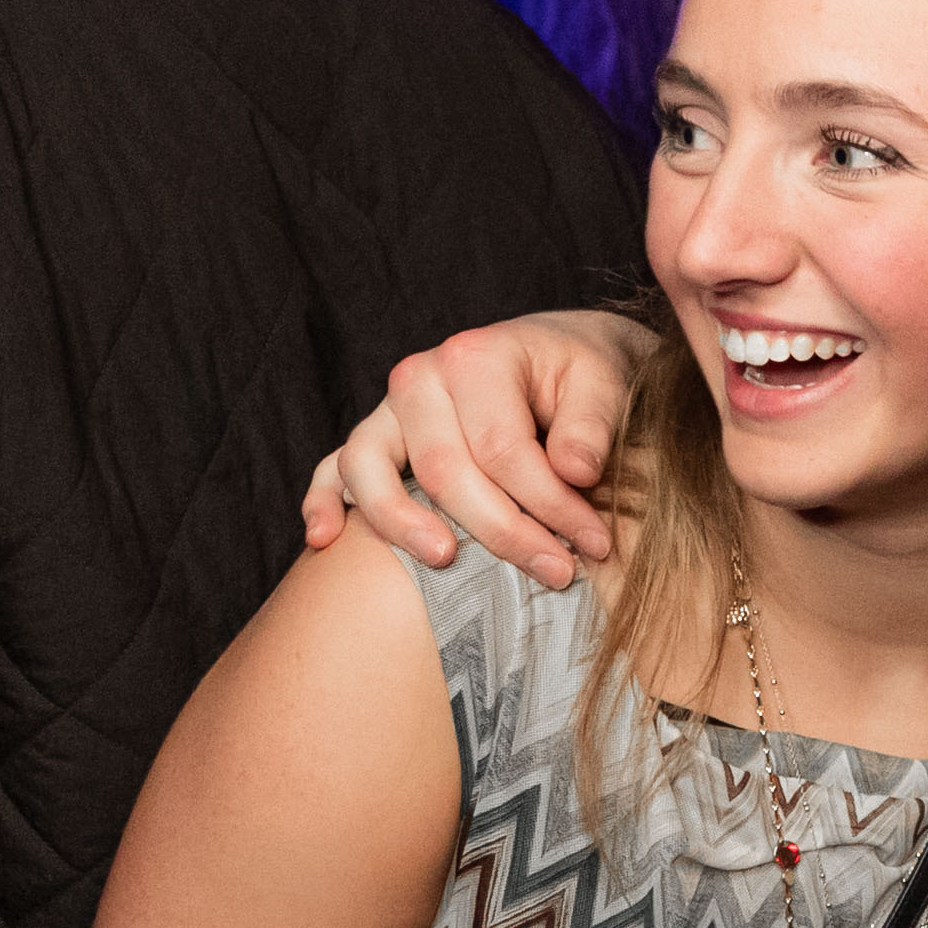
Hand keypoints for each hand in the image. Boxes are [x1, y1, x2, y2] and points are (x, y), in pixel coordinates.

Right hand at [299, 309, 652, 581]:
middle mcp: (421, 379)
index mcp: (475, 357)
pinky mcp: (374, 438)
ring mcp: (389, 410)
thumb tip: (574, 472)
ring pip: (369, 469)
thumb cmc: (580, 374)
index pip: (503, 450)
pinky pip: (332, 469)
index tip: (594, 544)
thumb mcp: (605, 382)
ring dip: (400, 522)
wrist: (558, 355)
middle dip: (502, 530)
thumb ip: (592, 425)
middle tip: (556, 572)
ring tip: (445, 560)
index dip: (550, 505)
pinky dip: (322, 502)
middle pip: (444, 470)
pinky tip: (325, 540)